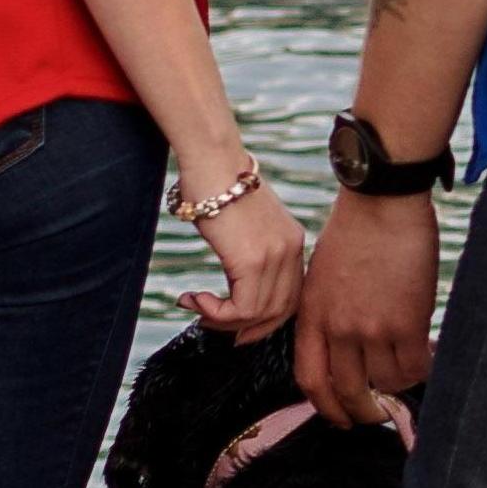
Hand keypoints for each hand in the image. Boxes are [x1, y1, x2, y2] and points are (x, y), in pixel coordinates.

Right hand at [189, 168, 309, 337]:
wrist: (212, 159)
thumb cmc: (216, 186)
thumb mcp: (245, 223)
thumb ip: (251, 251)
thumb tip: (238, 282)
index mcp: (293, 241)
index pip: (290, 297)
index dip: (263, 320)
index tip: (236, 328)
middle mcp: (291, 250)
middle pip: (279, 311)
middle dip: (244, 328)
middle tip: (210, 324)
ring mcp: (275, 256)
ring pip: (257, 314)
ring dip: (221, 320)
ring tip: (195, 305)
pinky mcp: (252, 260)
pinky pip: (241, 308)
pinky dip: (215, 313)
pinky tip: (194, 298)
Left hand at [296, 181, 438, 426]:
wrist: (382, 202)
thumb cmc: (355, 231)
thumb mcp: (321, 277)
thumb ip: (325, 314)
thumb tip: (343, 347)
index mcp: (312, 317)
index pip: (311, 379)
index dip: (327, 406)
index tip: (341, 417)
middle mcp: (338, 329)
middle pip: (348, 392)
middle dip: (363, 412)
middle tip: (376, 414)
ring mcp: (371, 328)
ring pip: (386, 383)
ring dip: (398, 385)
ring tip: (408, 372)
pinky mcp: (406, 321)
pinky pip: (415, 366)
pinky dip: (422, 369)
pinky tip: (426, 357)